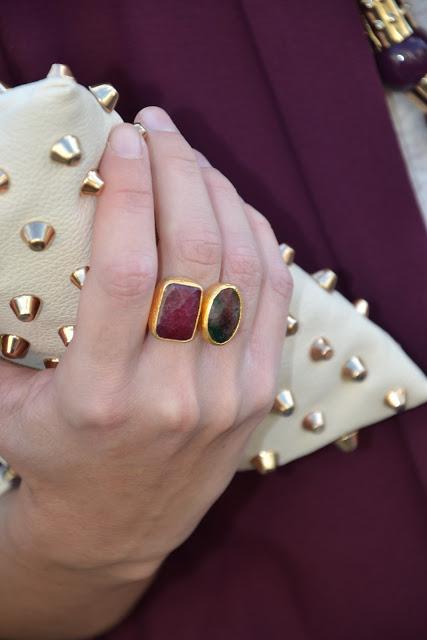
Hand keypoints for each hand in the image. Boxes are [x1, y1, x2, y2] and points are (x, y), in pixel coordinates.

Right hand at [0, 108, 291, 585]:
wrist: (117, 530)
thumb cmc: (54, 458)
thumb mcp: (7, 403)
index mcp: (99, 396)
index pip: (124, 270)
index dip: (127, 190)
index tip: (121, 138)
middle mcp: (172, 395)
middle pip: (193, 253)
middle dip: (178, 171)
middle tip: (157, 129)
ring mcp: (228, 395)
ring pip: (243, 265)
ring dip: (219, 193)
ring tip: (190, 158)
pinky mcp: (261, 393)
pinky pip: (274, 295)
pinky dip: (256, 236)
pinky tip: (229, 206)